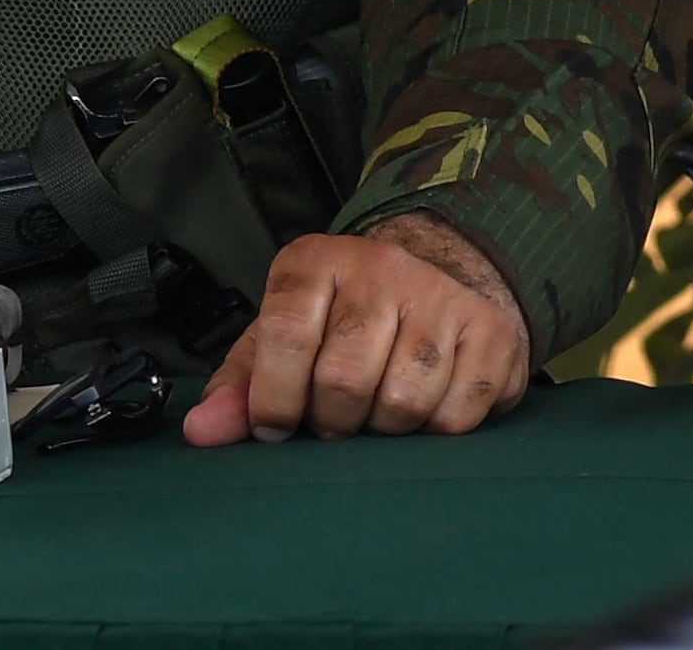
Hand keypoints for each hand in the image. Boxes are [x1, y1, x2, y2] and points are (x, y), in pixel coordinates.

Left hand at [183, 214, 528, 443]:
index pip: (285, 335)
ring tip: (374, 416)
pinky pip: (457, 416)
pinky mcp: (492, 332)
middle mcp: (379, 268)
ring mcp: (441, 297)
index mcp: (314, 261)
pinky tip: (422, 412)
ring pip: (403, 402)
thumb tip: (200, 432)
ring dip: (382, 430)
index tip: (272, 429)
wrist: (442, 273)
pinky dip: (433, 432)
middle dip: (330, 421)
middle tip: (331, 425)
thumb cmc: (344, 317)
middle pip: (344, 377)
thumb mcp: (285, 332)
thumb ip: (242, 382)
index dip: (273, 397)